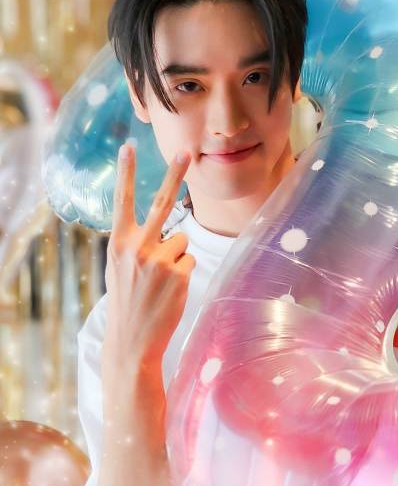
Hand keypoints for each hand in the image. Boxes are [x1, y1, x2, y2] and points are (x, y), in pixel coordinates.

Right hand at [103, 144, 196, 368]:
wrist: (132, 339)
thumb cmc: (127, 301)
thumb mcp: (118, 269)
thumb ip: (133, 245)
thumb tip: (161, 229)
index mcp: (119, 244)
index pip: (122, 202)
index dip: (126, 173)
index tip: (129, 146)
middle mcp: (138, 247)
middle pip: (162, 202)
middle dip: (174, 173)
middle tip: (185, 150)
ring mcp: (160, 260)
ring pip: (182, 240)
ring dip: (177, 256)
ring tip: (161, 280)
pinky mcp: (180, 273)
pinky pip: (190, 259)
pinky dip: (185, 272)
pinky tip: (171, 290)